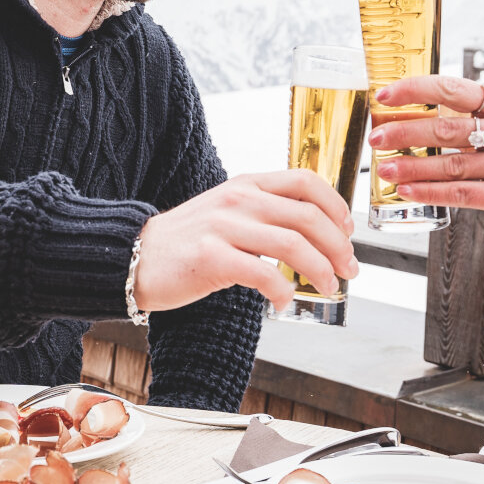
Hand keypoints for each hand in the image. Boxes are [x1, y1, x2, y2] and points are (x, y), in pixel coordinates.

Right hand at [133, 170, 357, 311]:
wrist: (134, 256)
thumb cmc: (187, 241)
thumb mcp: (229, 211)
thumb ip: (265, 214)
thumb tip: (311, 234)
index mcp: (247, 184)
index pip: (305, 181)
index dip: (336, 206)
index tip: (348, 232)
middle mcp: (238, 199)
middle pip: (307, 216)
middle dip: (338, 246)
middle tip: (349, 269)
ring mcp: (223, 226)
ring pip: (292, 244)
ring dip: (320, 269)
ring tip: (327, 287)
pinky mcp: (210, 257)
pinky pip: (263, 274)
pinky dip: (282, 291)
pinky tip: (283, 302)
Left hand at [367, 75, 483, 231]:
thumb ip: (464, 118)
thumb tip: (403, 115)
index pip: (453, 88)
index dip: (415, 90)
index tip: (384, 96)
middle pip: (448, 129)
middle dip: (406, 132)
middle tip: (377, 136)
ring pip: (452, 165)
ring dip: (412, 166)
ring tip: (384, 167)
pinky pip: (462, 193)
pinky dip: (430, 192)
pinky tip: (406, 190)